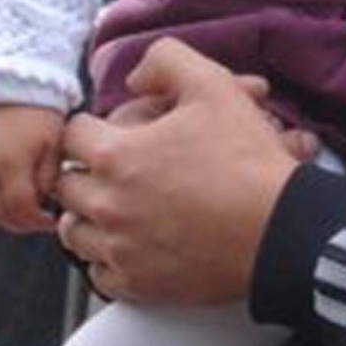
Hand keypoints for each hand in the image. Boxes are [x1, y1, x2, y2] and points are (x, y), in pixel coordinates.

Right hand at [0, 104, 64, 233]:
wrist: (14, 85)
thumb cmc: (41, 113)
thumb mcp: (54, 143)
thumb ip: (48, 176)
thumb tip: (43, 201)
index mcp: (12, 162)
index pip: (20, 207)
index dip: (36, 220)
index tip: (51, 221)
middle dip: (20, 223)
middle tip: (38, 222)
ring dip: (1, 217)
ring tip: (22, 214)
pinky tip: (2, 203)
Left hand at [55, 38, 303, 303]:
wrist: (279, 228)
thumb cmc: (246, 159)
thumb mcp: (212, 83)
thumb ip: (166, 61)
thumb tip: (136, 77)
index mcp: (116, 156)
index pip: (72, 134)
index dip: (94, 125)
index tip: (115, 130)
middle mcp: (107, 206)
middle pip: (66, 185)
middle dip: (88, 169)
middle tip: (119, 165)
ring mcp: (121, 250)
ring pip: (76, 232)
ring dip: (91, 214)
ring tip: (121, 202)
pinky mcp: (139, 285)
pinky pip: (99, 274)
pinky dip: (109, 257)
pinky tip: (135, 239)